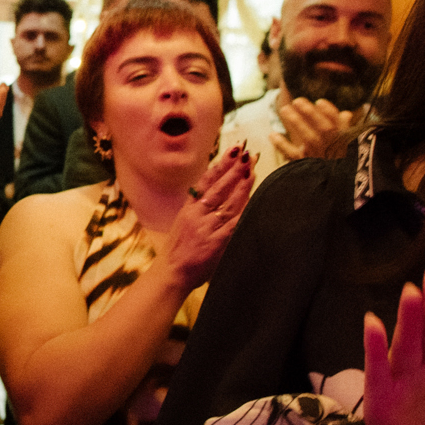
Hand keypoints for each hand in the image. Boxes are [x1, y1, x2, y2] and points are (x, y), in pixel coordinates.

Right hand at [159, 146, 253, 291]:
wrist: (170, 273)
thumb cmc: (178, 251)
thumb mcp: (183, 224)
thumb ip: (198, 210)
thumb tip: (215, 196)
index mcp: (188, 209)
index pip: (205, 181)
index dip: (220, 165)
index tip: (232, 151)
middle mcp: (196, 215)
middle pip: (218, 188)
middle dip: (233, 170)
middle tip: (246, 154)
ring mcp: (206, 228)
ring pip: (228, 203)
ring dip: (241, 187)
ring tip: (252, 171)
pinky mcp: (215, 243)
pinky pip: (233, 226)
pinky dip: (244, 214)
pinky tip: (254, 203)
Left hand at [270, 96, 353, 162]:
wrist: (332, 189)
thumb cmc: (339, 164)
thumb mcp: (346, 147)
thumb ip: (344, 130)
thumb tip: (346, 114)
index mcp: (344, 143)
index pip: (340, 125)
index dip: (330, 113)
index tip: (319, 101)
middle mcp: (332, 150)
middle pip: (324, 129)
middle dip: (311, 114)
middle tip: (298, 100)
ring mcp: (319, 159)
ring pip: (309, 139)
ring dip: (297, 123)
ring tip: (284, 109)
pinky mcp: (306, 168)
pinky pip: (293, 156)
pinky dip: (282, 145)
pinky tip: (272, 134)